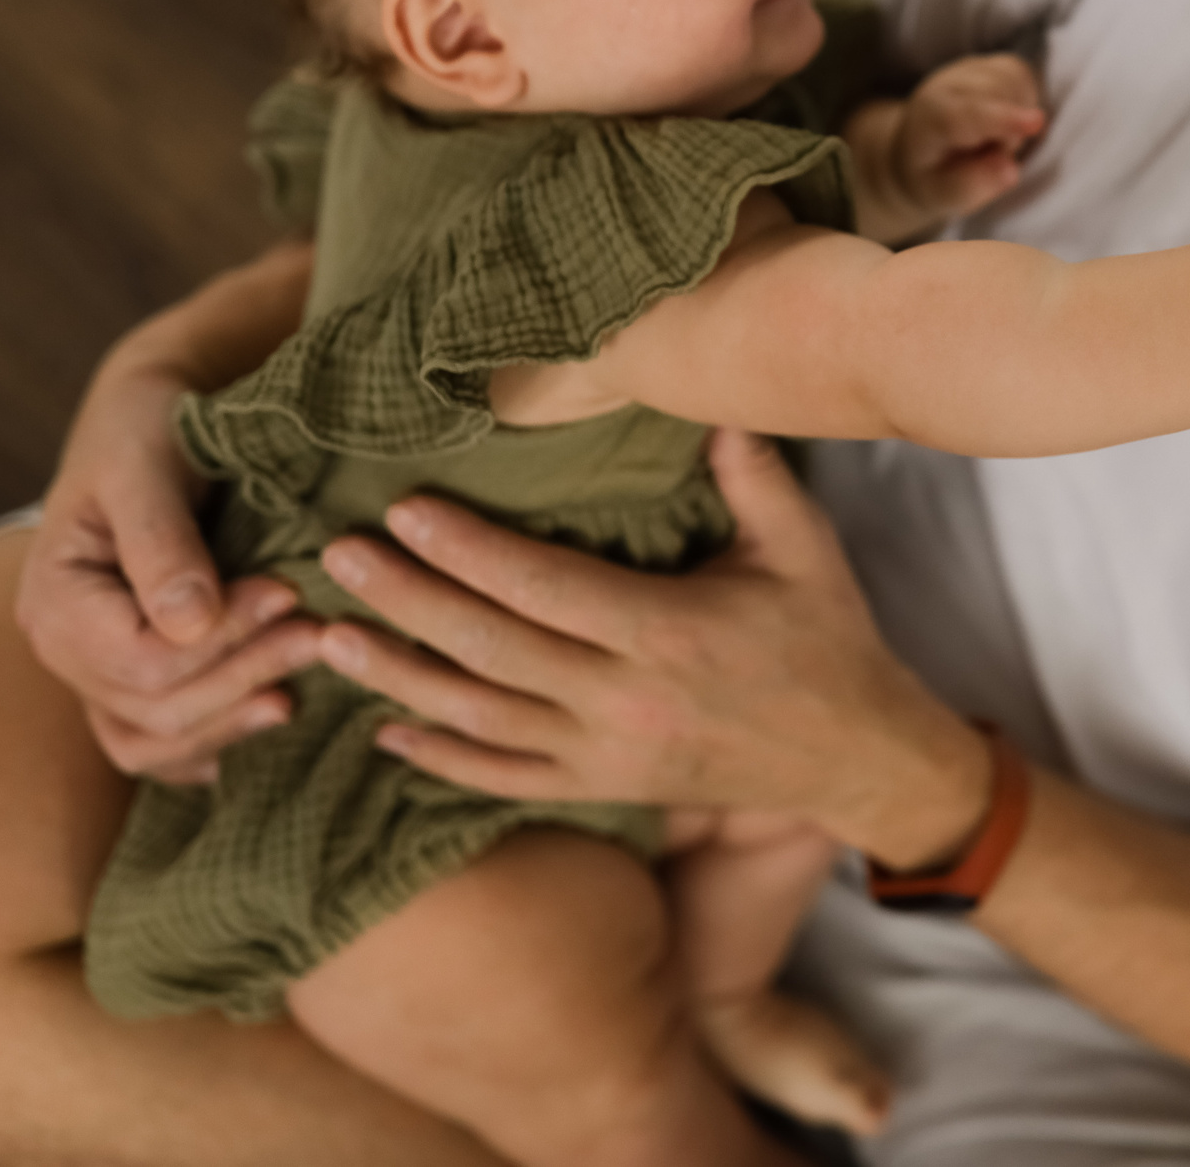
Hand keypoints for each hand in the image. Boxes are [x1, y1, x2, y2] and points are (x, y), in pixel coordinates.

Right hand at [15, 274, 323, 784]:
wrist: (151, 421)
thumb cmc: (146, 428)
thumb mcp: (147, 465)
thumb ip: (161, 542)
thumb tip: (188, 625)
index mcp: (54, 600)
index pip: (139, 660)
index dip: (222, 638)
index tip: (289, 591)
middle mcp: (65, 651)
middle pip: (153, 708)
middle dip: (243, 674)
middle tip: (320, 633)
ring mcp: (97, 674)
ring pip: (157, 742)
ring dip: (235, 717)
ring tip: (302, 683)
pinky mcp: (136, 680)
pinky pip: (167, 743)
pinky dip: (219, 737)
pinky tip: (271, 713)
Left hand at [312, 429, 991, 868]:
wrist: (858, 758)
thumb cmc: (828, 638)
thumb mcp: (805, 547)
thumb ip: (753, 476)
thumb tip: (713, 399)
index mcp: (672, 635)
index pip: (546, 589)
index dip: (467, 552)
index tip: (404, 510)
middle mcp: (629, 704)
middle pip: (493, 651)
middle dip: (407, 602)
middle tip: (336, 557)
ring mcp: (609, 758)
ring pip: (481, 720)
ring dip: (400, 678)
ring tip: (331, 636)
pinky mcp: (603, 791)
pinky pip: (504, 780)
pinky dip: (440, 757)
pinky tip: (385, 725)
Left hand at [847, 54, 1045, 240]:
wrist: (922, 149)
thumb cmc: (934, 175)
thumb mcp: (943, 195)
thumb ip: (972, 185)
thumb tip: (1011, 170)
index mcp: (929, 117)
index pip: (968, 113)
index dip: (1003, 118)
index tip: (1036, 123)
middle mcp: (947, 83)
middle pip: (1000, 94)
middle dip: (1012, 132)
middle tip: (993, 157)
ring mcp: (971, 68)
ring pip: (1015, 81)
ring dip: (1020, 118)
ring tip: (995, 140)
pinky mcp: (993, 64)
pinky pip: (1023, 77)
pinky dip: (1025, 102)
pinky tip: (1006, 121)